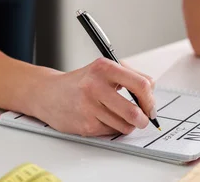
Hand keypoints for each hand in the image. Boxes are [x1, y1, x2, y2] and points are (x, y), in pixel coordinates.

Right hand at [27, 58, 155, 136]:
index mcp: (104, 68)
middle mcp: (95, 86)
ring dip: (127, 125)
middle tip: (143, 120)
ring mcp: (89, 107)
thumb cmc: (80, 82)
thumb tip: (152, 93)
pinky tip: (102, 119)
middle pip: (134, 112)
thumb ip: (130, 76)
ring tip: (119, 117)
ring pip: (125, 125)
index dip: (150, 99)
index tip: (150, 106)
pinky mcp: (85, 125)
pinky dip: (112, 129)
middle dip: (143, 120)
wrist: (47, 94)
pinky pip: (111, 132)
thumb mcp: (104, 69)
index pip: (141, 84)